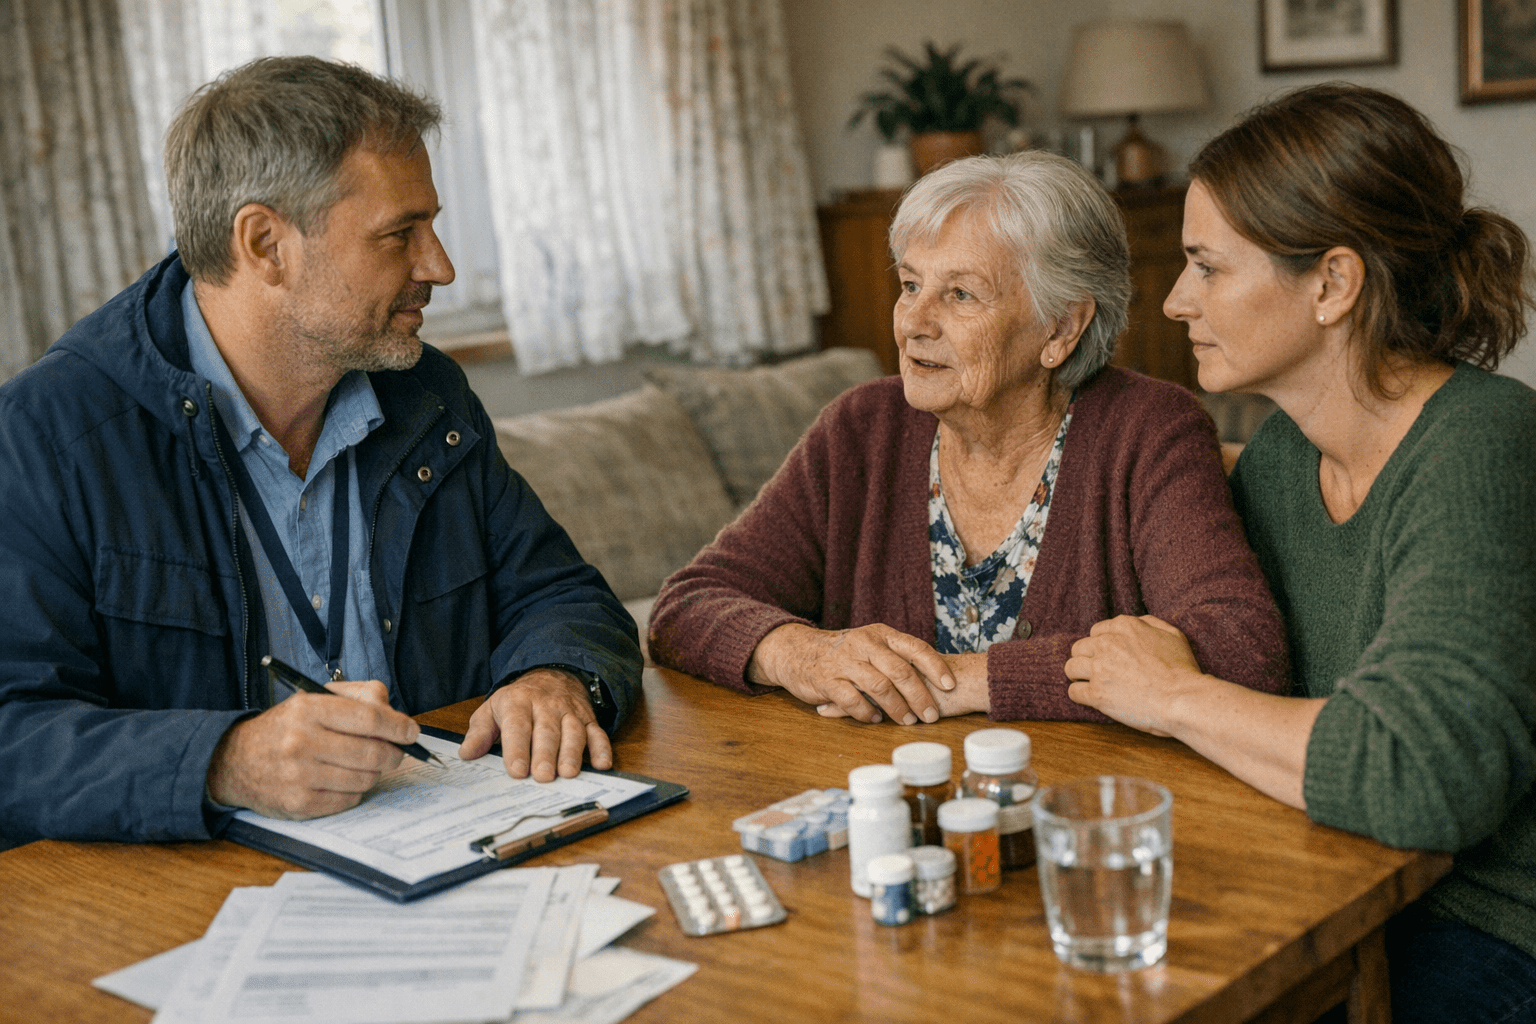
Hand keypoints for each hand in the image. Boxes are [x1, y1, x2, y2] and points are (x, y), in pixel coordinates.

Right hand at [206, 679, 414, 818]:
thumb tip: (395, 715)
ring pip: (364, 779)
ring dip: (372, 773)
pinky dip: (353, 791)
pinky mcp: (298, 804)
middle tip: (394, 752)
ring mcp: (299, 776)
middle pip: (372, 753)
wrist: (235, 760)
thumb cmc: (286, 728)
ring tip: (360, 765)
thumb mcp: (315, 698)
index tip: (411, 732)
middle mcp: (302, 742)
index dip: (398, 727)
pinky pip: (349, 800)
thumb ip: (359, 697)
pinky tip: (340, 781)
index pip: (369, 719)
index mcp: (309, 709)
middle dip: (393, 754)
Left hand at [459, 668, 611, 781]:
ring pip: (573, 733)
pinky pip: (598, 733)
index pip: (517, 726)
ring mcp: (570, 713)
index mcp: (518, 703)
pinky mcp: (588, 719)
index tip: (516, 770)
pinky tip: (603, 764)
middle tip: (543, 776)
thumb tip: (466, 754)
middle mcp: (546, 706)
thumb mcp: (492, 708)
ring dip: (572, 753)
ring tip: (568, 773)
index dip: (517, 748)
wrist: (552, 673)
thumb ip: (479, 732)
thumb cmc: (519, 699)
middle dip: (545, 754)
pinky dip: (602, 748)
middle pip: (547, 732)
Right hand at [747, 623, 954, 724]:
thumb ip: (896, 655)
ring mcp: (844, 662)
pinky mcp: (827, 680)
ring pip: (879, 686)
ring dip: (897, 707)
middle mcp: (864, 644)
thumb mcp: (871, 644)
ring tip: (907, 720)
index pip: (914, 647)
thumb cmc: (845, 653)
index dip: (935, 666)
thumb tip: (934, 675)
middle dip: (919, 696)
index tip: (950, 685)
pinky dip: (867, 712)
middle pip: (900, 670)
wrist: (799, 651)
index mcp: (880, 634)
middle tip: (931, 715)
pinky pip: (852, 700)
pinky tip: (875, 719)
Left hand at [1064, 615, 1202, 735]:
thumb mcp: (1172, 635)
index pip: (1096, 632)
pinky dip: (1080, 696)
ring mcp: (1099, 669)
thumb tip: (1138, 622)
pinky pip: (1074, 692)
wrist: (1182, 699)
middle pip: (1079, 648)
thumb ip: (1150, 623)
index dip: (1102, 646)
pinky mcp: (1096, 693)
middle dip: (1087, 659)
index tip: (1109, 657)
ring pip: (1070, 667)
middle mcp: (1107, 643)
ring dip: (1079, 676)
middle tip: (1099, 671)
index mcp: (1124, 627)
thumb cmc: (1181, 669)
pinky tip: (1091, 698)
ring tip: (1090, 684)